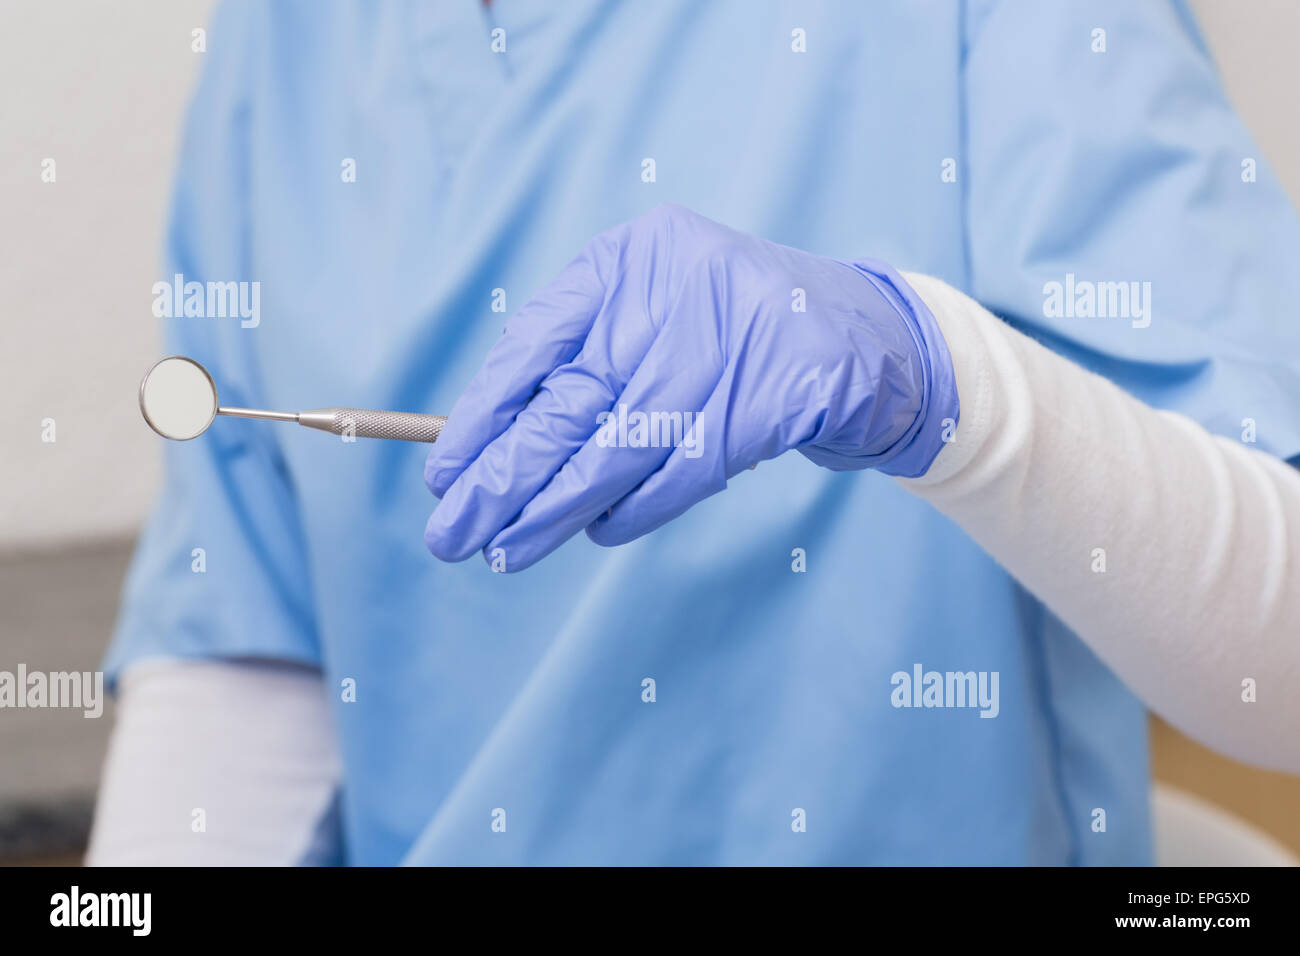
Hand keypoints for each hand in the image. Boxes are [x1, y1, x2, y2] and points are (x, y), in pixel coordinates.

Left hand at [424, 204, 956, 570]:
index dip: (482, 415)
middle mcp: (672, 296)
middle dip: (501, 479)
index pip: (534, 344)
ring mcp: (725, 351)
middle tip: (451, 533)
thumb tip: (489, 447)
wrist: (857, 334)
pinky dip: (633, 509)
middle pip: (566, 406)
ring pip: (615, 451)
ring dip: (553, 511)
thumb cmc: (732, 326)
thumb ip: (587, 361)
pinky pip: (680, 475)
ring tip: (503, 550)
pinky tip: (592, 532)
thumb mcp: (654, 311)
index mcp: (631, 261)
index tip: (443, 471)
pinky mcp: (767, 407)